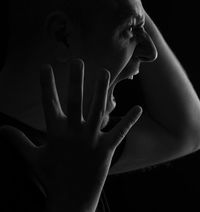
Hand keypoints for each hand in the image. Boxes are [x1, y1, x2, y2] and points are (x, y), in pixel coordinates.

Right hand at [0, 59, 141, 211]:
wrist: (71, 201)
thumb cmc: (52, 177)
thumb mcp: (33, 157)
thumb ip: (18, 140)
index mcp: (55, 133)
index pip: (48, 103)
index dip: (46, 84)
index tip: (45, 67)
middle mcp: (73, 133)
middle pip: (74, 101)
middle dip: (75, 80)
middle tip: (77, 61)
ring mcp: (91, 141)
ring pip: (97, 110)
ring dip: (101, 91)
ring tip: (104, 71)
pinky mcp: (106, 150)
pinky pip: (120, 132)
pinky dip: (129, 121)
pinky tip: (138, 108)